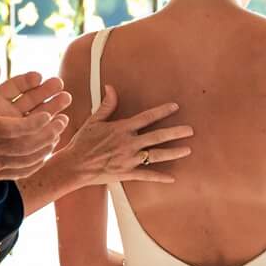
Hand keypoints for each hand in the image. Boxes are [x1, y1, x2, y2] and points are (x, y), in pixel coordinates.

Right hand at [0, 64, 71, 196]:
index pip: (13, 129)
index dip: (34, 123)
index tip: (48, 115)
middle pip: (24, 145)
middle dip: (46, 133)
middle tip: (62, 121)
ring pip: (26, 160)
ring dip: (46, 147)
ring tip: (59, 132)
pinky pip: (22, 171)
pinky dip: (37, 161)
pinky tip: (47, 150)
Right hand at [45, 87, 191, 196]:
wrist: (75, 165)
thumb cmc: (83, 142)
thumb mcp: (93, 120)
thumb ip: (106, 105)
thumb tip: (111, 87)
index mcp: (122, 128)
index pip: (147, 117)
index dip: (162, 111)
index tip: (175, 107)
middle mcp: (128, 143)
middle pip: (157, 136)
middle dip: (175, 132)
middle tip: (190, 130)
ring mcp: (129, 159)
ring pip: (156, 155)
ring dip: (173, 152)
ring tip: (188, 149)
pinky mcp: (127, 173)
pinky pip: (146, 175)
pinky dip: (160, 177)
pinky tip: (173, 178)